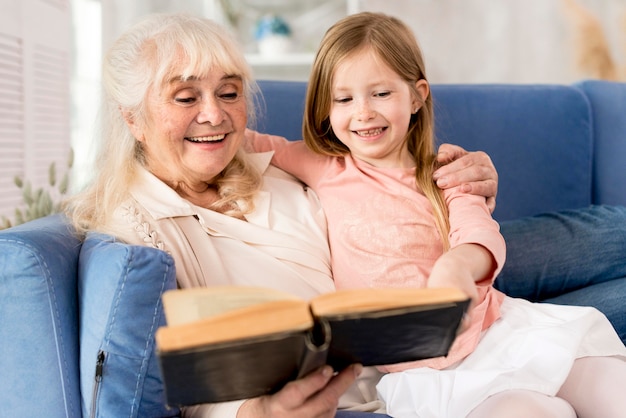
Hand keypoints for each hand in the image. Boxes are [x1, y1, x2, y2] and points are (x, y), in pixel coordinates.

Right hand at [237, 364, 361, 417]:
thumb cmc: (262, 406)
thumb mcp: (266, 389)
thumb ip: (285, 378)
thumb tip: (302, 359)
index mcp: (279, 404)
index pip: (298, 393)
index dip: (315, 380)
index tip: (327, 368)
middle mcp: (294, 417)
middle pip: (323, 401)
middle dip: (342, 383)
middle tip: (354, 368)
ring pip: (329, 410)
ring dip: (339, 393)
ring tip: (346, 376)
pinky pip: (328, 417)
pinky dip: (333, 405)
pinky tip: (334, 395)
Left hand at [433, 143, 497, 212]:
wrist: (467, 182)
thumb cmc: (457, 168)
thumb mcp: (453, 156)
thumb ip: (447, 151)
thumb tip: (441, 157)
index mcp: (479, 158)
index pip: (465, 161)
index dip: (450, 168)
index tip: (436, 175)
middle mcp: (489, 170)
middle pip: (476, 172)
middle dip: (457, 178)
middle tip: (441, 183)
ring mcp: (493, 185)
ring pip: (486, 185)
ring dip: (475, 188)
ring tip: (461, 190)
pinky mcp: (492, 198)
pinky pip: (491, 202)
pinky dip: (487, 205)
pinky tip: (480, 207)